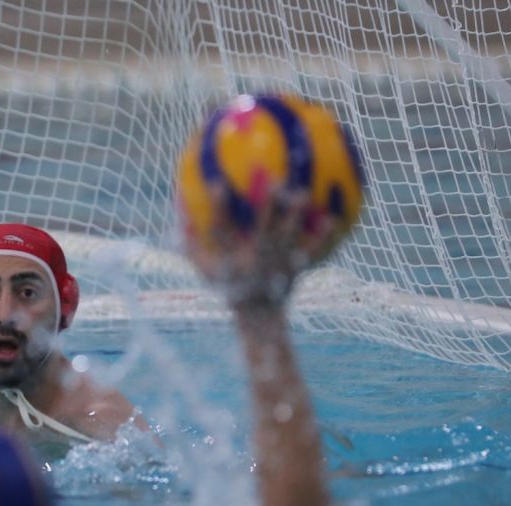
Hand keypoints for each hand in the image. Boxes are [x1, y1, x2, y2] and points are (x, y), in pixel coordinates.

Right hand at [184, 180, 321, 310]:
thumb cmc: (230, 287)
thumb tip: (178, 214)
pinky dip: (322, 238)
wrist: (258, 319)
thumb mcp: (204, 270)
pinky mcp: (295, 271)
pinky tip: (332, 220)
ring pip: (288, 237)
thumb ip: (190, 244)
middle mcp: (257, 260)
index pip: (221, 231)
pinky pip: (311, 253)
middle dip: (268, 207)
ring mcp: (277, 266)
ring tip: (303, 194)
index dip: (218, 210)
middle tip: (274, 181)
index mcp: (233, 258)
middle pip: (263, 230)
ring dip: (295, 217)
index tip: (218, 184)